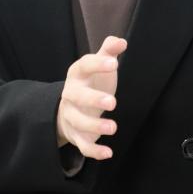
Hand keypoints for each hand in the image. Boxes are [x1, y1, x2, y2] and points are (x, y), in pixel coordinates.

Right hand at [56, 36, 126, 159]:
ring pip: (78, 122)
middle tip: (113, 102)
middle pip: (76, 96)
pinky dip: (93, 151)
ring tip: (113, 127)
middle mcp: (71, 95)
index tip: (114, 63)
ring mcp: (72, 116)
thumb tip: (121, 41)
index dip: (97, 64)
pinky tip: (108, 153)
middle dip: (92, 99)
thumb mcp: (99, 64)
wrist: (72, 107)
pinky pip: (82, 145)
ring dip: (94, 126)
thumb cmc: (91, 82)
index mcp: (77, 75)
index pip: (83, 66)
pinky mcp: (77, 135)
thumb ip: (109, 51)